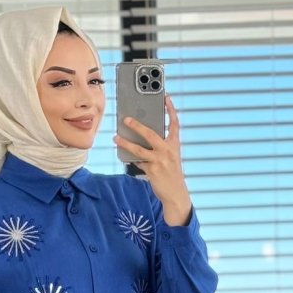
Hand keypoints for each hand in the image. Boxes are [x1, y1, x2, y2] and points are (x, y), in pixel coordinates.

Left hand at [114, 95, 191, 225]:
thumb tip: (141, 139)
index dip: (171, 110)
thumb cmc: (171, 174)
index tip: (166, 98)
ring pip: (139, 149)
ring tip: (115, 138)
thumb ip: (159, 147)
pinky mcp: (152, 170)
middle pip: (150, 134)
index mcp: (174, 145)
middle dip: (137, 125)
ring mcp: (159, 161)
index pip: (174, 124)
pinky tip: (123, 154)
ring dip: (125, 142)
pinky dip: (131, 158)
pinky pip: (138, 161)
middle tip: (126, 119)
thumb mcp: (170, 157)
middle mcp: (168, 151)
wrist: (176, 194)